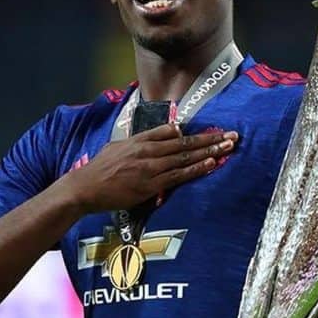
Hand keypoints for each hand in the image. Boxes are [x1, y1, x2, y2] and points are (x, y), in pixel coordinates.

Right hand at [59, 123, 237, 212]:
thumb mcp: (118, 147)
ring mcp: (150, 168)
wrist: (84, 188)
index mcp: (139, 141)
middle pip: (185, 142)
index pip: (172, 132)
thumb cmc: (99, 169)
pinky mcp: (150, 185)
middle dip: (210, 138)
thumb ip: (141, 140)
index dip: (195, 132)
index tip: (212, 129)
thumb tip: (164, 133)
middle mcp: (147, 151)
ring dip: (209, 151)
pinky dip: (196, 168)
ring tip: (228, 147)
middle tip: (232, 135)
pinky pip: (178, 175)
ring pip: (185, 157)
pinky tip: (211, 164)